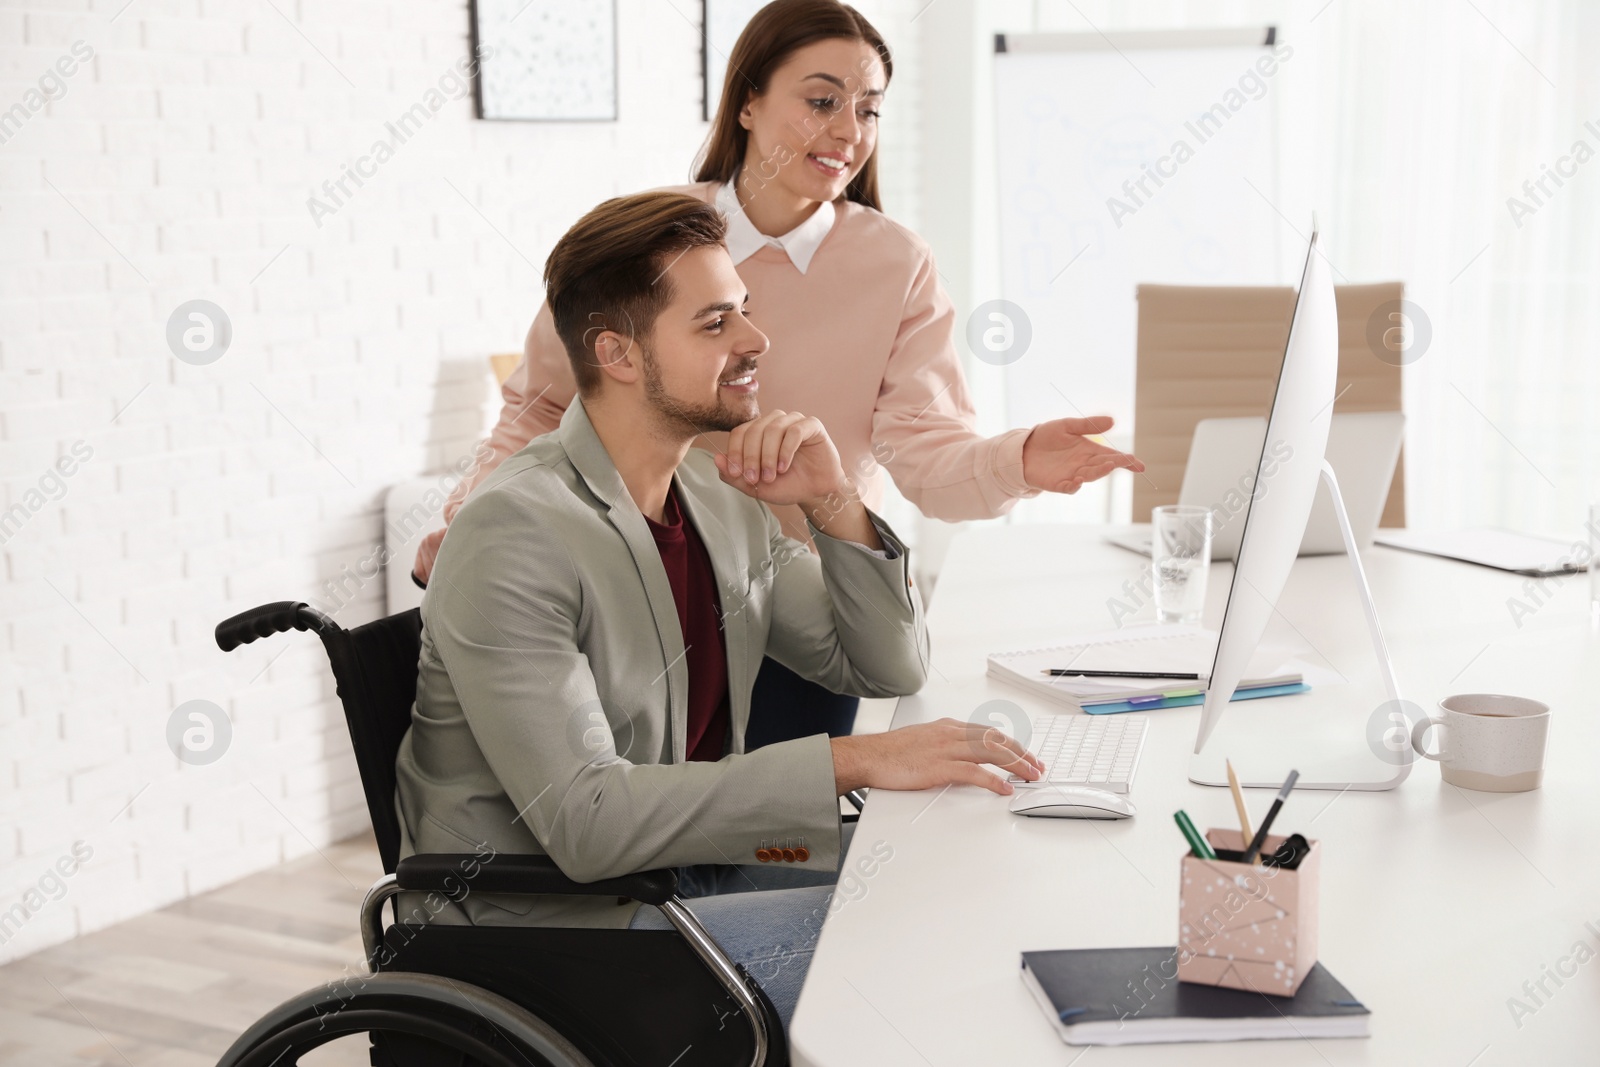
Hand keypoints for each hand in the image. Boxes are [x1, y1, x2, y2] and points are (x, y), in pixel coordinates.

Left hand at [713, 409, 849, 508]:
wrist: (816, 492)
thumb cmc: (786, 485)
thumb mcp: (755, 486)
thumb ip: (734, 475)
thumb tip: (716, 459)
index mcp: (758, 432)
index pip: (739, 433)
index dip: (735, 452)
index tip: (738, 474)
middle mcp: (774, 422)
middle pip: (754, 430)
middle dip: (751, 457)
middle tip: (756, 479)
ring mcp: (793, 421)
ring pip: (773, 428)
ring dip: (768, 455)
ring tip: (771, 475)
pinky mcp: (811, 425)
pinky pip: (794, 430)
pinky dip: (786, 450)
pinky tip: (784, 466)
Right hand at [829, 718, 1044, 796]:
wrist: (868, 756)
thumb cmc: (890, 752)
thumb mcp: (923, 741)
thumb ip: (945, 747)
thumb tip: (963, 761)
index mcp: (948, 727)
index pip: (989, 732)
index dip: (1012, 744)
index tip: (1025, 755)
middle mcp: (951, 734)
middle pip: (996, 740)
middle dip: (1021, 754)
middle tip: (1037, 767)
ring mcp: (946, 749)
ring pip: (991, 752)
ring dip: (1016, 764)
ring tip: (1030, 776)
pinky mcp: (939, 766)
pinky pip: (973, 772)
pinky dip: (993, 781)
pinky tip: (1004, 788)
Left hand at [1022, 415, 1144, 493]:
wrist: (1023, 448)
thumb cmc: (1047, 437)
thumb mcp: (1067, 426)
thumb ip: (1088, 425)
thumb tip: (1112, 421)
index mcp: (1089, 450)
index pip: (1112, 456)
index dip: (1126, 461)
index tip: (1140, 465)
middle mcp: (1084, 464)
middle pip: (1104, 465)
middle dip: (1116, 463)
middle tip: (1126, 461)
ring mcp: (1072, 475)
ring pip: (1089, 476)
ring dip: (1099, 472)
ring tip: (1108, 465)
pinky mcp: (1058, 484)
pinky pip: (1069, 487)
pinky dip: (1074, 485)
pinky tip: (1078, 479)